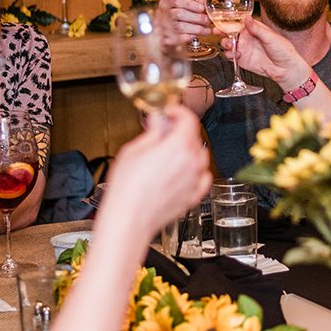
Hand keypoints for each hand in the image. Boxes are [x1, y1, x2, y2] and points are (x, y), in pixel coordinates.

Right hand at [101, 105, 210, 242]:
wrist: (128, 219)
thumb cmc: (127, 188)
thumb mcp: (133, 150)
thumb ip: (152, 132)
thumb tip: (158, 120)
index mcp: (179, 146)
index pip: (189, 119)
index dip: (178, 111)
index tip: (169, 112)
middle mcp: (192, 162)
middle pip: (194, 136)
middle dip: (180, 129)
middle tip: (163, 130)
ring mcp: (195, 180)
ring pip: (201, 156)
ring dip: (189, 149)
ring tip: (171, 151)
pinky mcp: (193, 196)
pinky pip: (203, 178)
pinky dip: (197, 170)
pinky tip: (184, 170)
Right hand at [158, 0, 211, 42]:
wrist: (161, 36)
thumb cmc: (173, 19)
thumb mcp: (179, 7)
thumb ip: (190, 3)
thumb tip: (203, 2)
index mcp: (165, 3)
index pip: (177, 1)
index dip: (191, 4)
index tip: (202, 8)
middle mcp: (162, 14)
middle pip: (180, 14)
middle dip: (197, 17)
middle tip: (208, 20)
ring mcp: (163, 28)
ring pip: (181, 27)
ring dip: (197, 28)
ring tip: (207, 29)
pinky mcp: (167, 40)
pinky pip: (181, 38)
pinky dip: (191, 36)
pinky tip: (197, 35)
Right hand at [225, 16, 310, 89]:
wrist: (286, 70)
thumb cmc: (283, 50)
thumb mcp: (270, 37)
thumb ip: (257, 29)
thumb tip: (247, 18)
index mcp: (254, 28)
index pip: (238, 22)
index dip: (228, 20)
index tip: (221, 19)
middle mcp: (247, 37)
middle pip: (230, 32)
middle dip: (222, 31)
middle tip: (217, 31)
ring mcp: (244, 48)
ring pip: (228, 43)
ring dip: (225, 43)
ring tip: (229, 45)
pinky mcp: (242, 60)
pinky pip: (231, 56)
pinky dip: (229, 55)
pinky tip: (234, 54)